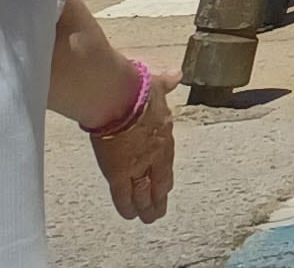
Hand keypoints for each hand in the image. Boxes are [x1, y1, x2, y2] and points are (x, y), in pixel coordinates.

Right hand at [88, 87, 173, 221]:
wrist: (120, 96)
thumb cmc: (137, 87)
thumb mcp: (158, 83)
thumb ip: (167, 82)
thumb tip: (175, 75)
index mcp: (164, 134)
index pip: (167, 159)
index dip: (165, 173)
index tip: (166, 183)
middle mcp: (155, 153)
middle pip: (159, 180)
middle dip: (159, 196)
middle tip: (160, 209)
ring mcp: (138, 165)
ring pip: (143, 192)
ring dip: (147, 207)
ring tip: (149, 218)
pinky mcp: (118, 172)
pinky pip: (123, 195)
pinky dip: (127, 207)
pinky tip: (131, 216)